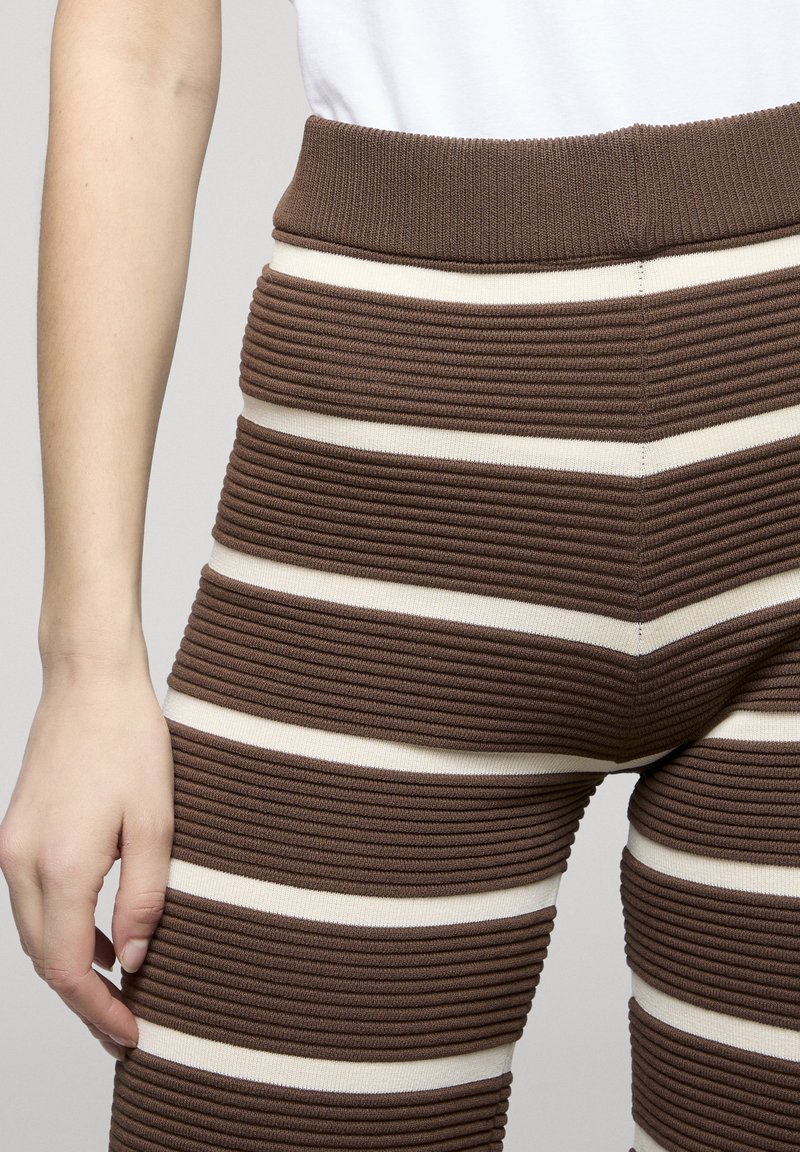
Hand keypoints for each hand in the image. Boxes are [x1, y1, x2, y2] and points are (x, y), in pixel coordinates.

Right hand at [0, 655, 173, 1060]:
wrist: (88, 681)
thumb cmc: (129, 740)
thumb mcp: (157, 822)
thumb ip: (145, 896)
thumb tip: (134, 959)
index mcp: (61, 865)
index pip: (70, 970)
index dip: (99, 1011)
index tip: (130, 1034)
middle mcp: (23, 863)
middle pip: (45, 959)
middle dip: (84, 999)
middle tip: (125, 1025)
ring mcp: (12, 846)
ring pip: (35, 933)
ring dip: (72, 964)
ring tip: (119, 986)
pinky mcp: (16, 832)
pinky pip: (33, 900)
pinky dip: (63, 928)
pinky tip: (101, 933)